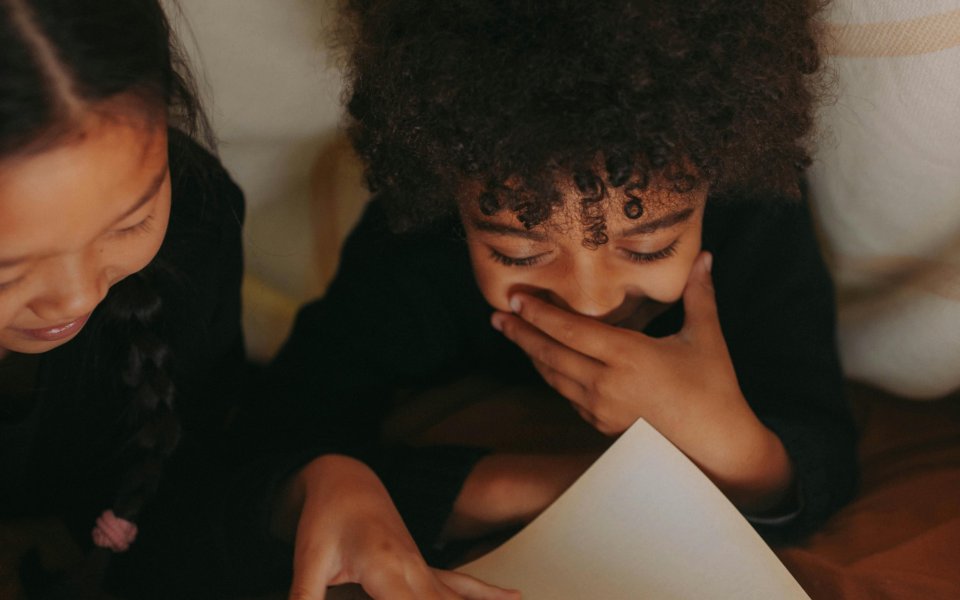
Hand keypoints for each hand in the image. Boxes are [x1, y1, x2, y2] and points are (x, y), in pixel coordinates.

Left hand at [275, 455, 519, 599]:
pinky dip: (488, 594)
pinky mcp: (424, 567)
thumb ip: (304, 597)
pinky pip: (463, 585)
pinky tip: (516, 598)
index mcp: (385, 567)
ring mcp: (423, 567)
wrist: (345, 479)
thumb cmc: (324, 517)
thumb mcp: (307, 560)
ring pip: (460, 598)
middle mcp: (412, 568)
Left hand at [491, 252, 791, 509]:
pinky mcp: (601, 425)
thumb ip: (699, 294)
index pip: (571, 330)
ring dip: (532, 354)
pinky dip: (553, 375)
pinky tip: (546, 361)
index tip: (514, 298)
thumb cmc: (714, 388)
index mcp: (629, 356)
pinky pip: (568, 395)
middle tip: (496, 316)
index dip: (538, 314)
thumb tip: (704, 256)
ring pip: (554, 377)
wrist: (716, 447)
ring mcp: (601, 408)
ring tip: (513, 334)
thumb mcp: (705, 337)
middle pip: (551, 354)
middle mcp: (607, 383)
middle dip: (520, 333)